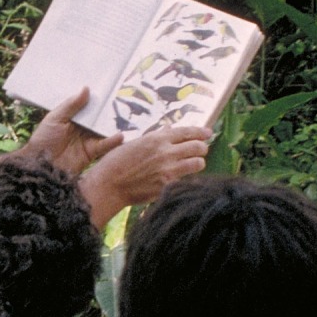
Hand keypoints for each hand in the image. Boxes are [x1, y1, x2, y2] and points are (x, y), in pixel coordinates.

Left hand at [21, 88, 122, 176]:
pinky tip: (121, 135)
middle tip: (124, 100)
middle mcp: (82, 127)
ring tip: (128, 116)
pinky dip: (113, 140)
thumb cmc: (43, 140)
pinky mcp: (92, 152)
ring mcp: (88, 139)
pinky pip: (105, 145)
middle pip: (98, 117)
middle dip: (109, 110)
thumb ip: (71, 105)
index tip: (110, 87)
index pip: (87, 105)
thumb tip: (86, 89)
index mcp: (72, 117)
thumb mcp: (55, 118)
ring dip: (114, 124)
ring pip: (103, 129)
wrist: (41, 166)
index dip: (97, 98)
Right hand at [79, 124, 211, 225]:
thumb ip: (155, 136)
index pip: (187, 132)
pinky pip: (186, 179)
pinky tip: (181, 178)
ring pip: (198, 163)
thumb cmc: (116, 162)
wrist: (108, 185)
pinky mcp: (168, 186)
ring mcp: (169, 170)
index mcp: (157, 138)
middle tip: (200, 150)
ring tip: (194, 164)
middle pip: (198, 147)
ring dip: (198, 163)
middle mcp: (166, 152)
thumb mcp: (135, 143)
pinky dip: (186, 178)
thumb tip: (170, 129)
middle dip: (201, 148)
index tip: (208, 133)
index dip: (201, 132)